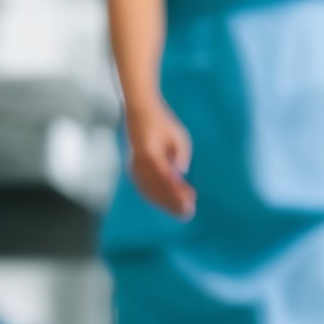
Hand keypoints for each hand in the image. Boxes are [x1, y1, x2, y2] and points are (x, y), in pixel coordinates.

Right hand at [126, 99, 195, 219]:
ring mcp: (134, 166)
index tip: (191, 200)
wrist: (140, 112)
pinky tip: (167, 203)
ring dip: (165, 203)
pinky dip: (155, 199)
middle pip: (157, 190)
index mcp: (151, 154)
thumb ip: (181, 155)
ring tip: (181, 210)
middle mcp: (139, 163)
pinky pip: (143, 189)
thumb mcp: (179, 136)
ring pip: (149, 192)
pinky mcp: (132, 168)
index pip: (166, 180)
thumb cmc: (163, 123)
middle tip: (189, 211)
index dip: (178, 193)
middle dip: (173, 203)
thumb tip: (181, 176)